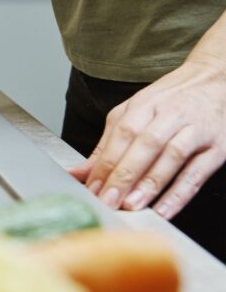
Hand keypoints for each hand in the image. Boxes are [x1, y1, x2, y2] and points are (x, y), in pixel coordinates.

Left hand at [69, 57, 225, 218]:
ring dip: (150, 184)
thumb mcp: (134, 112)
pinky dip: (180, 193)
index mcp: (145, 104)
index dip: (105, 163)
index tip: (92, 187)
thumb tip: (80, 172)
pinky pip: (198, 172)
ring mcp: (196, 130)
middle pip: (144, 145)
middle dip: (123, 175)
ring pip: (172, 157)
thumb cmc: (172, 100)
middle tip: (108, 200)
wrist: (217, 82)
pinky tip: (164, 209)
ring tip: (131, 205)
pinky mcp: (218, 148)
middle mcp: (170, 115)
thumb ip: (107, 143)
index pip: (121, 134)